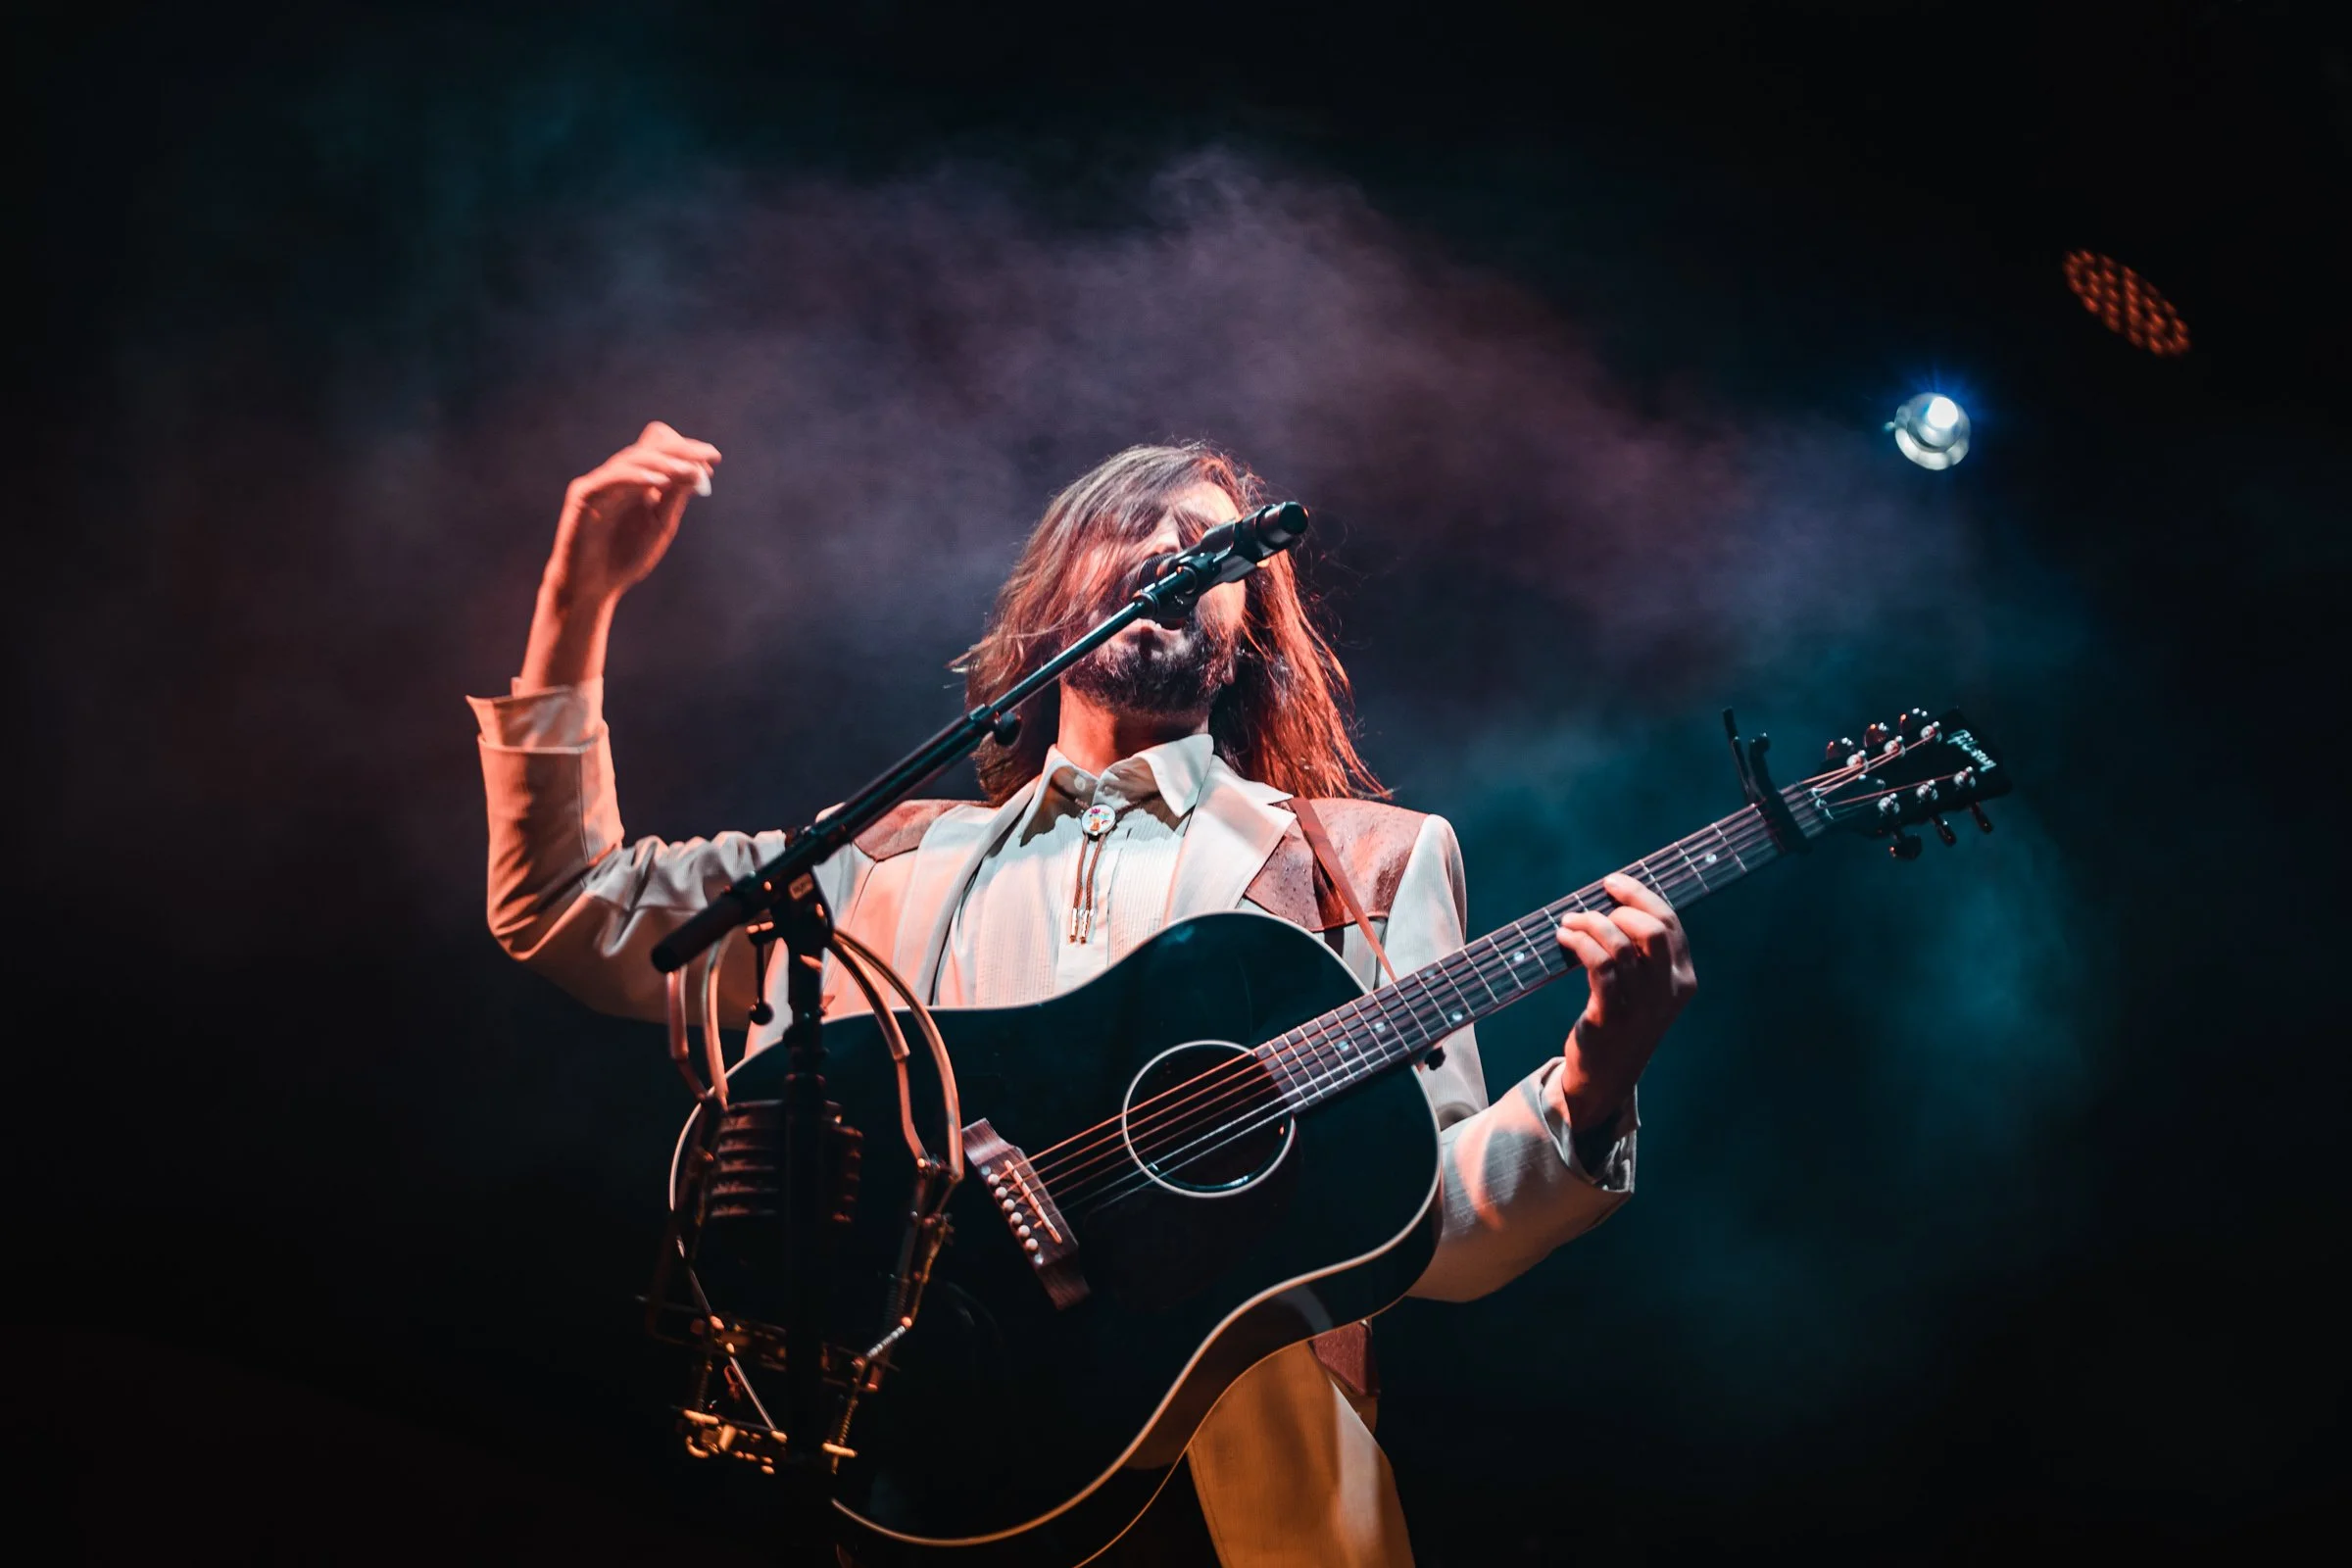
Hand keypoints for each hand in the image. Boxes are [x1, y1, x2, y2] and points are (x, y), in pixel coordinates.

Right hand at [546, 421, 721, 604]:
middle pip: (650, 446)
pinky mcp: (583, 494)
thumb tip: (698, 470)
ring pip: (633, 458)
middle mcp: (619, 476)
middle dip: (681, 451)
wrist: (592, 586)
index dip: (686, 449)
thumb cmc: (625, 558)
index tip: (714, 458)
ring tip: (688, 471)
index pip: (661, 448)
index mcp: (638, 482)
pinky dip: (637, 476)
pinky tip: (659, 481)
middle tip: (705, 459)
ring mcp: (600, 482)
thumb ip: (675, 498)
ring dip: (664, 463)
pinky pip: (612, 478)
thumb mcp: (660, 526)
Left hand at [1555, 872, 1696, 1131]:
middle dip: (1618, 909)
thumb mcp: (1645, 988)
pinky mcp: (1610, 1018)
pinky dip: (1579, 944)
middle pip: (1652, 931)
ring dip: (1589, 925)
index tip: (1612, 884)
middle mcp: (1668, 993)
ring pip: (1620, 946)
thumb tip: (1611, 901)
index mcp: (1683, 980)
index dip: (1640, 896)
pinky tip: (1565, 938)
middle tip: (1590, 911)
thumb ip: (1640, 951)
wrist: (1605, 1077)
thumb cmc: (1621, 1020)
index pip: (1669, 924)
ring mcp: (1640, 1008)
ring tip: (1569, 923)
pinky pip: (1599, 967)